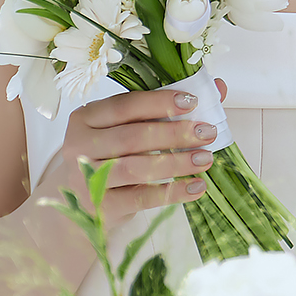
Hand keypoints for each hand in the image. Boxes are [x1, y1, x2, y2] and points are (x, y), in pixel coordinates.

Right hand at [32, 87, 218, 227]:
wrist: (83, 202)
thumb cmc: (112, 155)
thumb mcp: (130, 128)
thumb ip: (168, 107)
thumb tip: (217, 88)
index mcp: (87, 117)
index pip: (125, 105)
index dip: (160, 102)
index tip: (192, 102)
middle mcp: (79, 145)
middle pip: (132, 137)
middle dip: (175, 134)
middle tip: (208, 132)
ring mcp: (85, 177)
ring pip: (136, 168)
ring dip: (176, 162)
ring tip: (205, 159)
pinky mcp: (98, 206)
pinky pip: (140, 198)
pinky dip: (171, 192)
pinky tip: (196, 187)